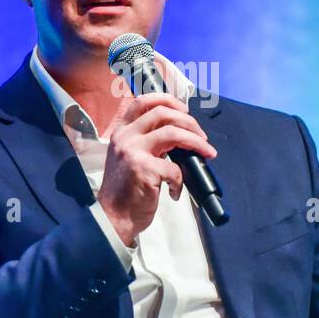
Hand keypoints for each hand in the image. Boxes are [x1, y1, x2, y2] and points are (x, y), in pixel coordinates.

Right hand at [97, 92, 216, 245]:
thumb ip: (147, 141)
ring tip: (206, 153)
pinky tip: (176, 191)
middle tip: (202, 136)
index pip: (142, 101)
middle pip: (163, 113)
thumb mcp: (128, 157)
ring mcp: (133, 151)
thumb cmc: (124, 191)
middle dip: (189, 121)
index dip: (167, 100)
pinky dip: (181, 180)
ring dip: (196, 142)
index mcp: (122, 132)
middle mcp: (125, 137)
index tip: (184, 109)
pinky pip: (174, 168)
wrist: (112, 217)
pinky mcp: (144, 169)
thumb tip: (177, 132)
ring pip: (173, 133)